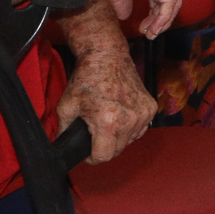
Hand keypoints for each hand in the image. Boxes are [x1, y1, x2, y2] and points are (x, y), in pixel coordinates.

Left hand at [55, 44, 154, 162]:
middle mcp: (130, 119)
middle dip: (104, 146)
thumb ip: (64, 131)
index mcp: (109, 121)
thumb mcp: (66, 106)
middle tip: (94, 133)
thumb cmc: (87, 78)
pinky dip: (129, 128)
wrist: (107, 55)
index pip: (104, 156)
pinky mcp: (150, 108)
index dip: (91, 158)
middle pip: (117, 150)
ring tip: (107, 121)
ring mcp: (143, 114)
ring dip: (118, 137)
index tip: (86, 152)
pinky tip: (119, 116)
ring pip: (129, 141)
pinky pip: (139, 129)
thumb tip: (63, 146)